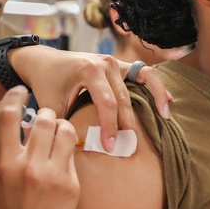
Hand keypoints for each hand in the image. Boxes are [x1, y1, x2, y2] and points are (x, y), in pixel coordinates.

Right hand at [0, 87, 79, 208]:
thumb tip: (29, 126)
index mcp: (4, 162)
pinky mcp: (71, 186)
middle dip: (49, 116)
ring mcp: (52, 176)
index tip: (22, 90)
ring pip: (66, 130)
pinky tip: (63, 165)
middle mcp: (28, 166)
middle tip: (48, 122)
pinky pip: (74, 155)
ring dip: (64, 128)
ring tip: (59, 140)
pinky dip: (69, 154)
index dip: (15, 96)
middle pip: (46, 118)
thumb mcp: (0, 179)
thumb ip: (13, 152)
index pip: (8, 114)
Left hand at [11, 47, 171, 152]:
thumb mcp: (51, 105)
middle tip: (132, 146)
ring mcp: (114, 61)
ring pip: (142, 79)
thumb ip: (63, 124)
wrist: (42, 60)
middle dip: (128, 123)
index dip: (110, 127)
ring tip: (165, 117)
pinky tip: (167, 100)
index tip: (111, 147)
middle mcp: (105, 63)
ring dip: (156, 97)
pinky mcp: (118, 64)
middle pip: (124, 97)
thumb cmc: (46, 83)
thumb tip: (77, 147)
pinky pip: (143, 72)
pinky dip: (155, 85)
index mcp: (89, 70)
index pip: (107, 104)